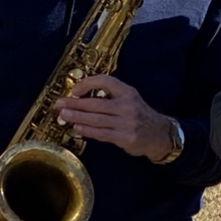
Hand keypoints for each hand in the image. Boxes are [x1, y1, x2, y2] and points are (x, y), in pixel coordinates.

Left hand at [53, 75, 173, 159]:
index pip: (105, 81)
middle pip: (96, 103)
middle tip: (60, 104)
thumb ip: (109, 96)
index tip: (74, 90)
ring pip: (97, 119)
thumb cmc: (138, 115)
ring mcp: (128, 123)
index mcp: (128, 92)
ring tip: (64, 115)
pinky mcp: (126, 138)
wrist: (159, 134)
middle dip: (75, 104)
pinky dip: (87, 131)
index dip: (87, 84)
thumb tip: (80, 96)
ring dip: (77, 117)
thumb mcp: (129, 99)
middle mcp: (128, 106)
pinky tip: (77, 128)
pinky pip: (102, 134)